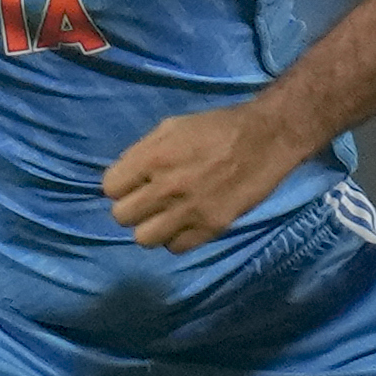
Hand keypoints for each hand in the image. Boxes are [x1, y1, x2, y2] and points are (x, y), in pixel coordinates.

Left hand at [103, 102, 312, 251]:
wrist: (267, 138)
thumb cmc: (217, 128)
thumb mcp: (172, 127)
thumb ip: (143, 152)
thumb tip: (126, 176)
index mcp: (152, 157)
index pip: (109, 188)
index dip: (121, 186)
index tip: (135, 183)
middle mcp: (165, 187)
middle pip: (121, 216)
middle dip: (133, 208)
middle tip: (150, 201)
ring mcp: (188, 210)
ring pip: (143, 239)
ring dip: (152, 228)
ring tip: (166, 217)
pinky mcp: (211, 227)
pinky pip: (176, 248)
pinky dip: (177, 238)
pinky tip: (186, 224)